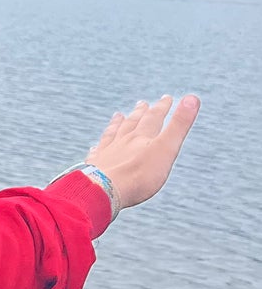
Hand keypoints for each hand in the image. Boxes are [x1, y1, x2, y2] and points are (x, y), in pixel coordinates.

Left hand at [86, 94, 199, 209]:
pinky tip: (95, 147)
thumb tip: (193, 97)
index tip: (166, 98)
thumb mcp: (166, 148)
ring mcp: (107, 152)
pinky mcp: (95, 166)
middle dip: (140, 113)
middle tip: (142, 103)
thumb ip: (179, 125)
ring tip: (118, 115)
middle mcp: (123, 140)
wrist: (104, 190)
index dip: (162, 107)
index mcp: (142, 137)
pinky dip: (98, 147)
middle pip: (133, 123)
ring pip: (113, 134)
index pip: (154, 117)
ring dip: (117, 124)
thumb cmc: (138, 174)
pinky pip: (97, 153)